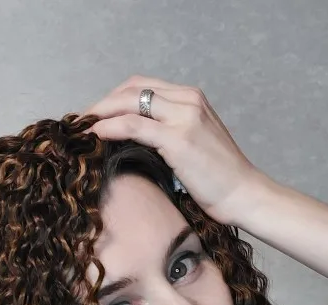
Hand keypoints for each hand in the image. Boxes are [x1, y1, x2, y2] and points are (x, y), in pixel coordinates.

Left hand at [81, 74, 262, 224]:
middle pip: (133, 88)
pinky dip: (110, 127)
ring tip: (84, 128)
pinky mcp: (178, 139)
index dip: (115, 97)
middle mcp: (189, 100)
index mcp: (193, 98)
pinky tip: (96, 134)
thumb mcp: (196, 144)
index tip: (97, 113)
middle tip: (83, 120)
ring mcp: (184, 117)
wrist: (244, 195)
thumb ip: (171, 131)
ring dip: (101, 112)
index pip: (143, 86)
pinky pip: (133, 125)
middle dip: (103, 102)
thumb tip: (136, 138)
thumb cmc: (222, 178)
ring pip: (129, 102)